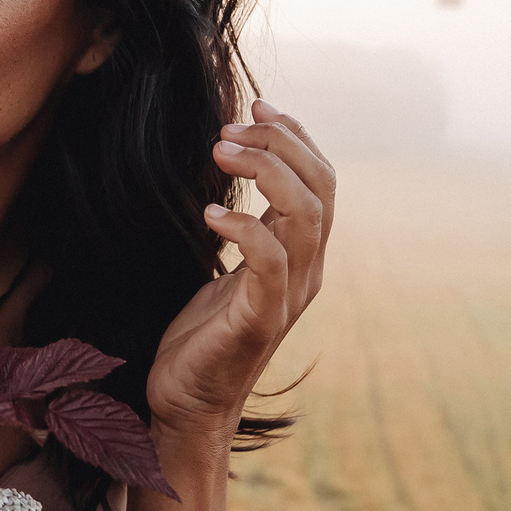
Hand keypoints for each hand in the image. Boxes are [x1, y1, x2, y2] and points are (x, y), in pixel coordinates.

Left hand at [147, 101, 333, 442]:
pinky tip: (211, 215)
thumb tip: (242, 174)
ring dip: (264, 172)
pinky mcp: (259, 321)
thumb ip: (251, 228)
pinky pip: (269, 262)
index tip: (256, 104)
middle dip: (280, 143)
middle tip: (229, 129)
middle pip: (322, 188)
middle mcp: (306, 272)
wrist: (188, 405)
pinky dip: (244, 227)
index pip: (322, 179)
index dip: (296, 135)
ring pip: (305, 216)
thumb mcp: (232, 269)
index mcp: (303, 255)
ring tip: (220, 152)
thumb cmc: (203, 335)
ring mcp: (288, 297)